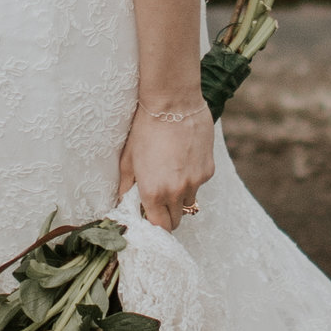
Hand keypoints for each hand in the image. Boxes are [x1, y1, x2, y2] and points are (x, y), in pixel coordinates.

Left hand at [119, 97, 215, 232]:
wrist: (173, 103)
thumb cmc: (145, 129)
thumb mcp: (128, 159)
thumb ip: (125, 186)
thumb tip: (122, 202)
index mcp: (153, 192)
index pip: (159, 226)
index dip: (155, 225)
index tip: (151, 217)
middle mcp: (176, 192)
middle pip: (176, 220)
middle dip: (168, 215)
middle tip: (160, 200)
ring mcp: (195, 182)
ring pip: (189, 202)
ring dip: (180, 196)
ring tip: (172, 174)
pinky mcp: (208, 170)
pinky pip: (199, 183)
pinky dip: (192, 178)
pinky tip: (184, 159)